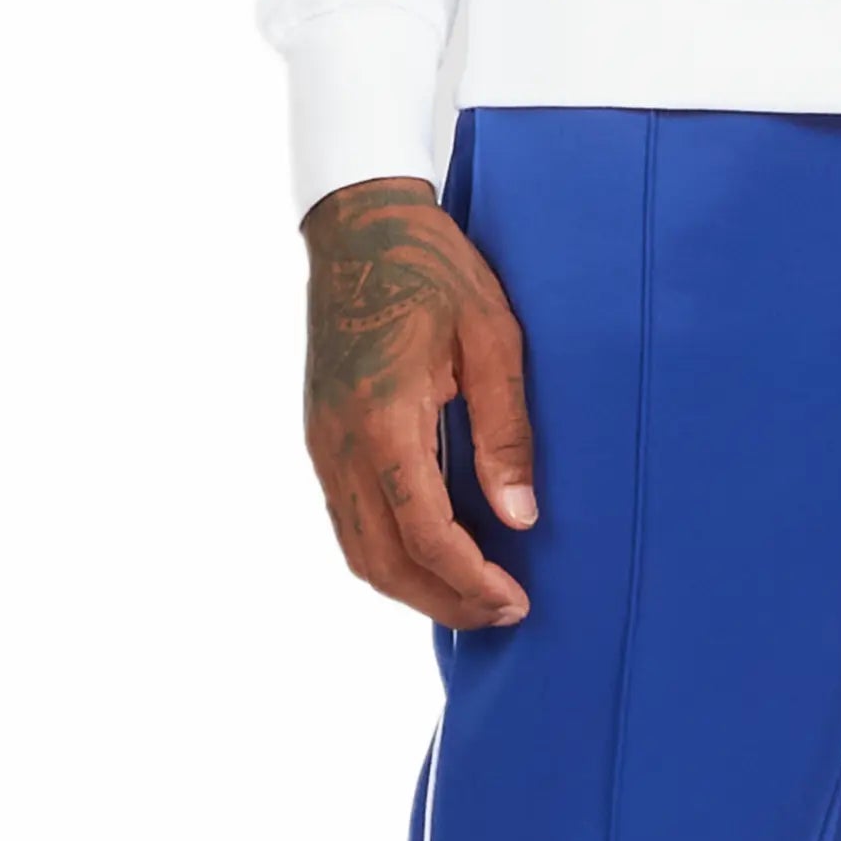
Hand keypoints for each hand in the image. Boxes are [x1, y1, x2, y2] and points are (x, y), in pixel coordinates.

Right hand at [302, 177, 536, 628]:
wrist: (360, 226)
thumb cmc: (433, 272)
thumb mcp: (492, 340)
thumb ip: (505, 432)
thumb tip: (521, 517)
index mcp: (383, 420)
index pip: (423, 533)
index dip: (470, 580)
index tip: (515, 601)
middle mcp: (339, 444)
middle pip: (382, 561)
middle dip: (443, 601)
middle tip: (502, 614)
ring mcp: (321, 444)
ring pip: (357, 551)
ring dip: (412, 588)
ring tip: (471, 598)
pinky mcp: (319, 438)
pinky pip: (346, 522)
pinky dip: (387, 557)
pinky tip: (431, 557)